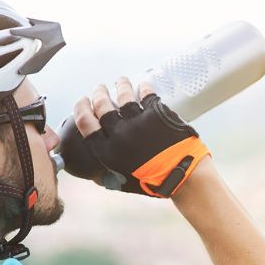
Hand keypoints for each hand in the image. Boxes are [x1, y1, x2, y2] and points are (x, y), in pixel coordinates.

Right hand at [58, 76, 208, 196]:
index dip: (81, 108)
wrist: (183, 175)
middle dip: (98, 93)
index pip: (85, 123)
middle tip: (99, 88)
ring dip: (120, 85)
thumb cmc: (153, 184)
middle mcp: (119, 133)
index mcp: (107, 150)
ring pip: (123, 95)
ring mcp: (138, 121)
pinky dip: (144, 88)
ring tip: (120, 81)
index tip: (82, 101)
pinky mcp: (156, 113)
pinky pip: (147, 94)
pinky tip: (143, 85)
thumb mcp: (123, 183)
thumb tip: (96, 176)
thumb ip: (108, 177)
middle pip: (102, 105)